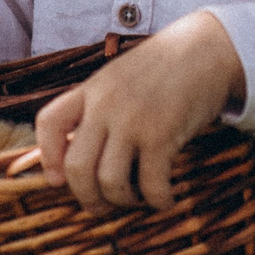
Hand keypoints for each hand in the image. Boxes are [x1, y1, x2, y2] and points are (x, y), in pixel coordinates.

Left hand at [36, 12, 245, 209]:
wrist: (207, 49)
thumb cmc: (165, 67)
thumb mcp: (121, 77)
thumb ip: (100, 105)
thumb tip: (84, 147)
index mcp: (91, 89)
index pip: (49, 122)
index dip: (47, 157)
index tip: (58, 179)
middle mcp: (105, 104)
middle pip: (76, 167)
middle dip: (87, 197)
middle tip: (102, 205)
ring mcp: (132, 119)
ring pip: (109, 181)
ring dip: (122, 201)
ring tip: (136, 199)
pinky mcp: (162, 133)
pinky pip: (150, 184)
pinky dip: (158, 200)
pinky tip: (165, 198)